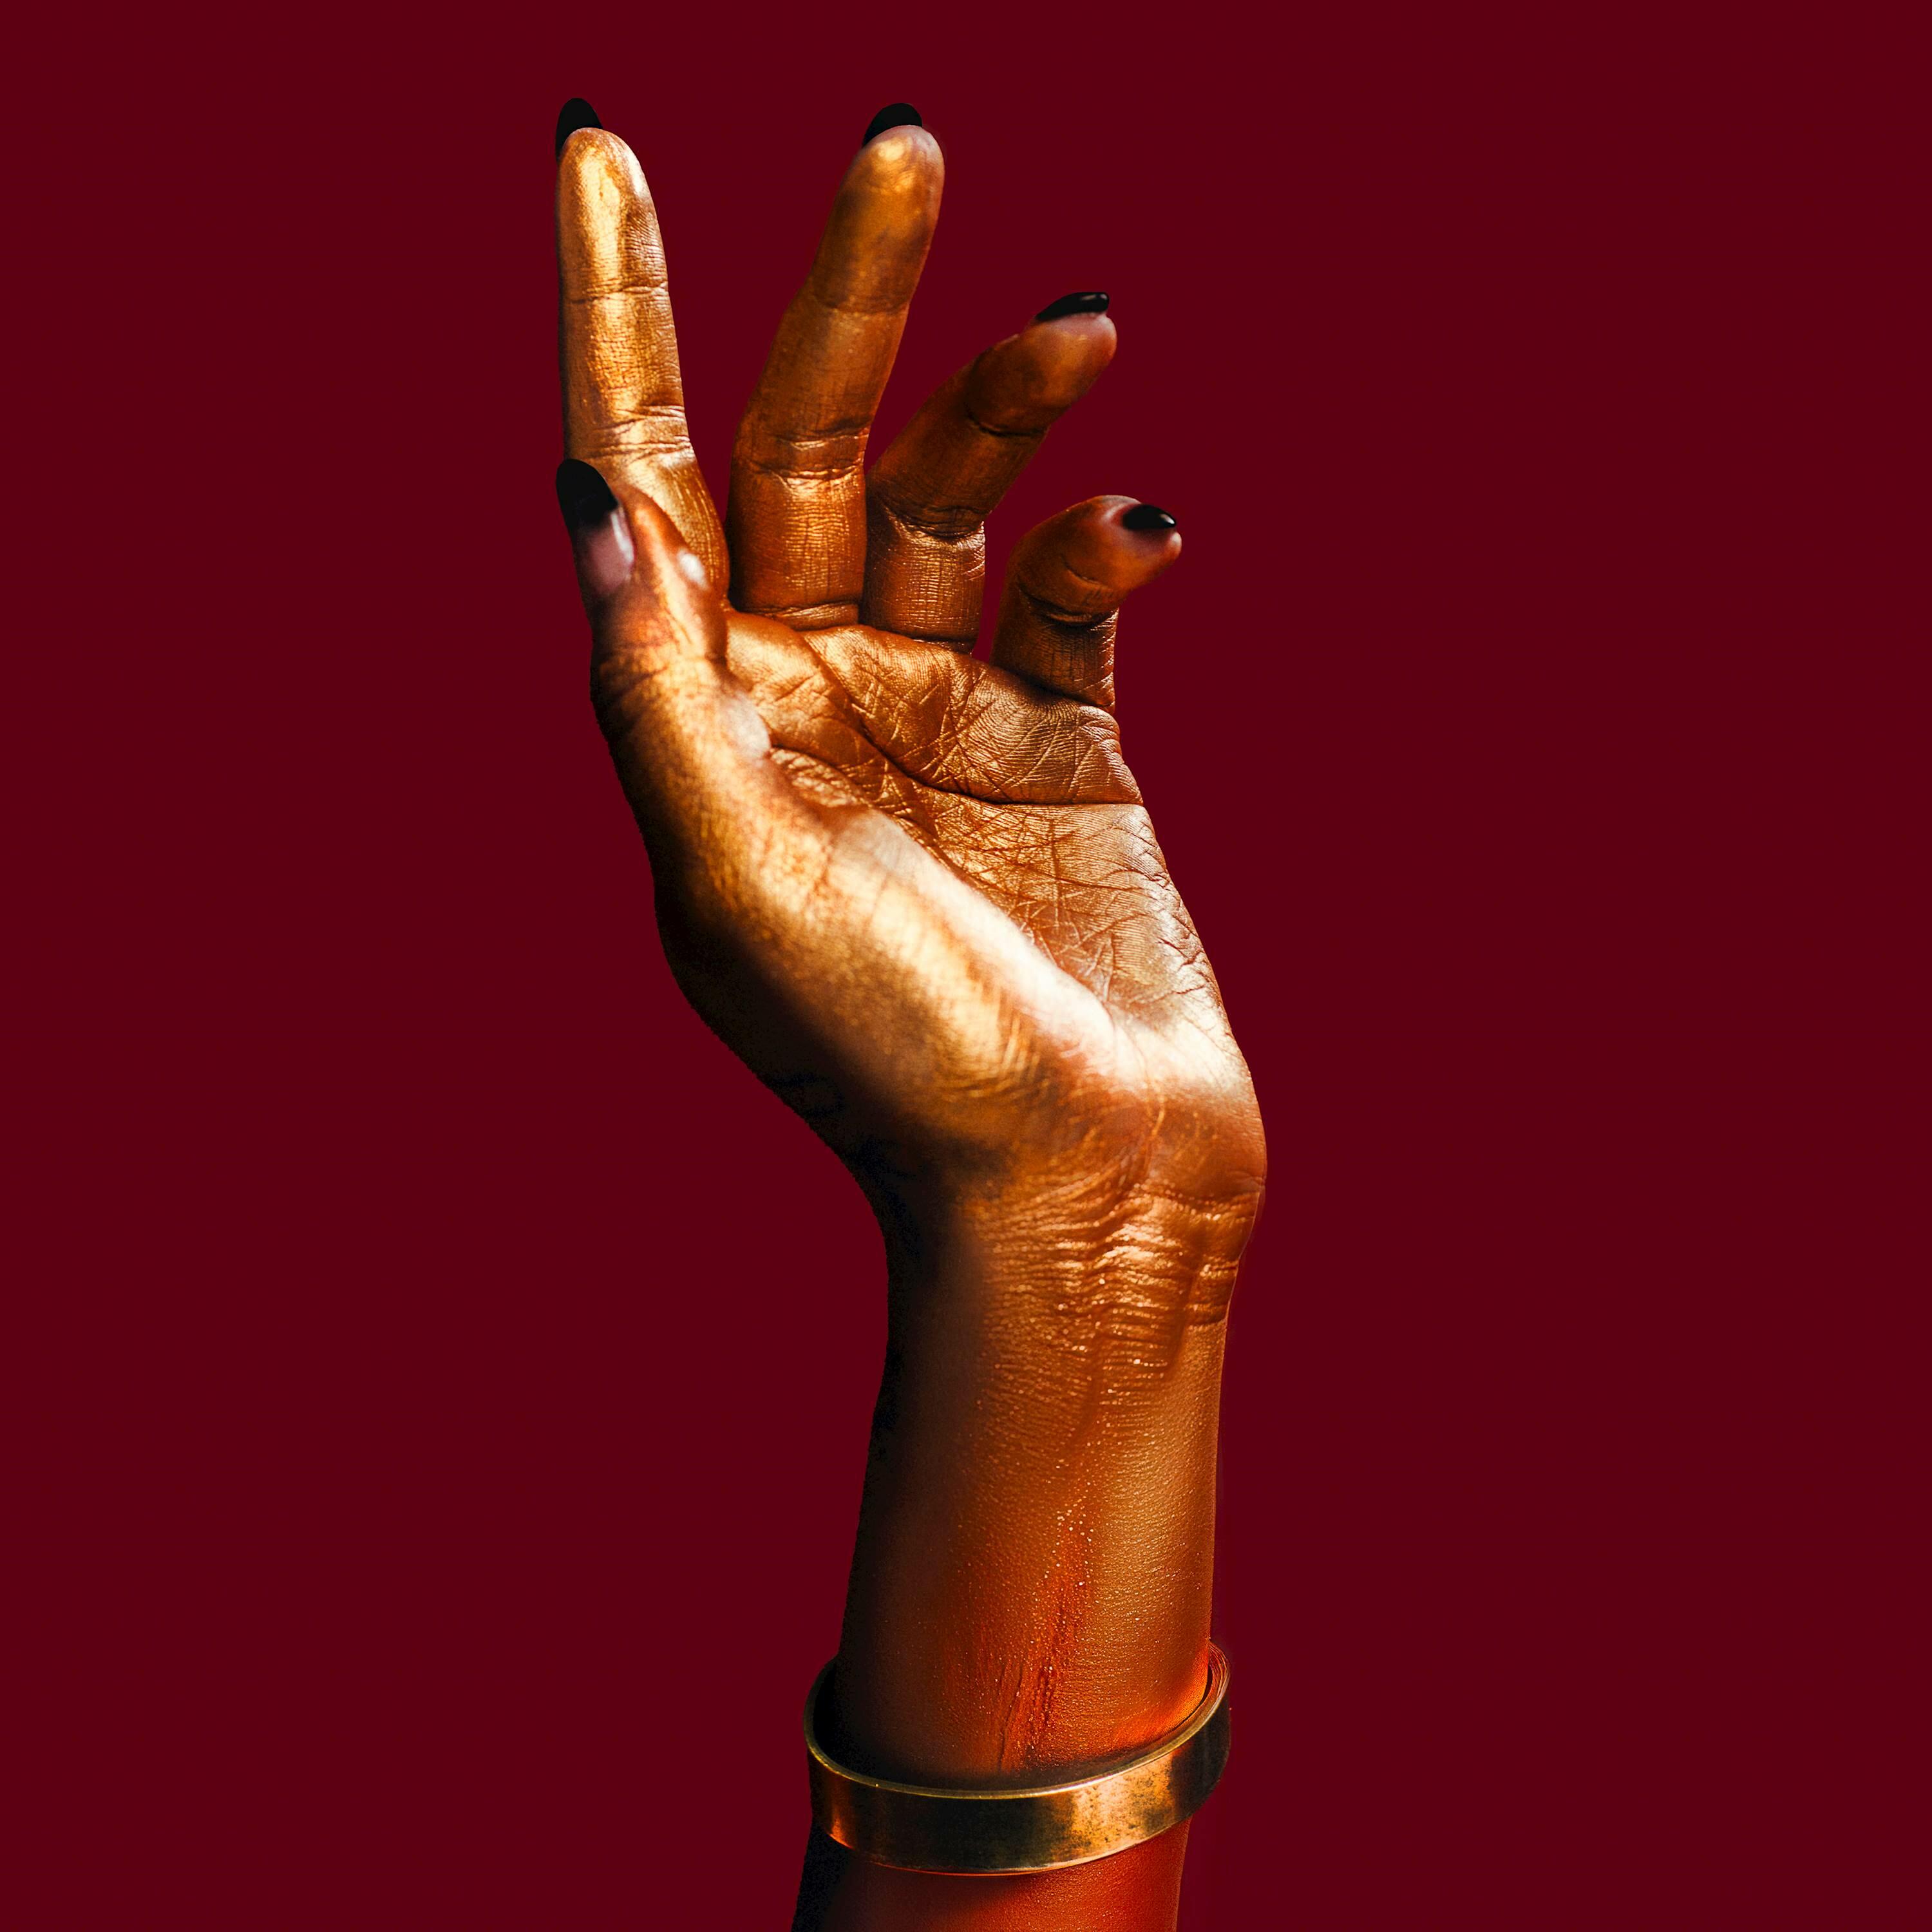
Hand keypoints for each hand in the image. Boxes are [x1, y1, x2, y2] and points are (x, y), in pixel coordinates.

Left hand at [556, 109, 1264, 1289]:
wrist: (1082, 1178)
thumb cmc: (898, 1061)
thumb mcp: (737, 884)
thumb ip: (656, 693)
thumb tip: (587, 498)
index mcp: (704, 720)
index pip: (635, 478)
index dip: (610, 314)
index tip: (595, 150)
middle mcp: (807, 692)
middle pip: (806, 445)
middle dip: (843, 295)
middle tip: (898, 139)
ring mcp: (935, 706)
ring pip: (953, 493)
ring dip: (1007, 397)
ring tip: (1080, 323)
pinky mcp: (1063, 733)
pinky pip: (1070, 588)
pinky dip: (1103, 539)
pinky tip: (1139, 532)